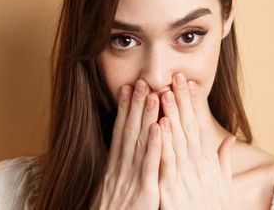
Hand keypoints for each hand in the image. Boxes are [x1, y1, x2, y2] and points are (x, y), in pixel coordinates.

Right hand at [100, 80, 162, 209]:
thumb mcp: (113, 192)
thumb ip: (118, 172)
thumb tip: (119, 154)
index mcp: (114, 169)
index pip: (120, 133)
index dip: (124, 110)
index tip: (128, 88)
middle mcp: (120, 170)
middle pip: (128, 132)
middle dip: (134, 106)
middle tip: (140, 81)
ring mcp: (131, 180)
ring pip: (139, 144)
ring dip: (145, 117)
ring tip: (152, 94)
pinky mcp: (144, 193)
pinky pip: (150, 166)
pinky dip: (154, 146)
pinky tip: (160, 128)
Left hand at [157, 73, 235, 209]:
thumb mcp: (222, 187)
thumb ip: (223, 162)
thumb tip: (229, 140)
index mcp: (206, 164)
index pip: (198, 127)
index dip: (192, 104)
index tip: (188, 84)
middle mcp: (196, 167)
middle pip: (188, 128)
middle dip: (181, 102)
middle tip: (176, 77)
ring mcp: (183, 178)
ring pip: (176, 141)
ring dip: (170, 115)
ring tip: (164, 92)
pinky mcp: (170, 191)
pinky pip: (165, 163)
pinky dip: (162, 144)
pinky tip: (157, 126)